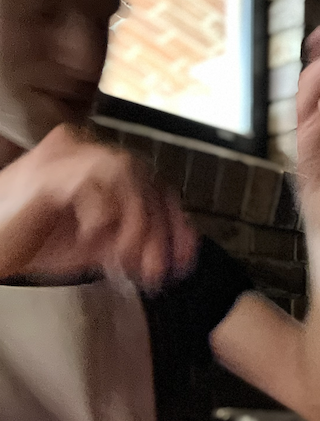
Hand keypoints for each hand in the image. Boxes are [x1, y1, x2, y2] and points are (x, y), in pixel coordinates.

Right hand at [0, 124, 196, 288]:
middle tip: (155, 270)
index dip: (174, 221)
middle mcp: (81, 149)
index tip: (184, 261)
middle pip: (144, 175)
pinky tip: (92, 239)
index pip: (152, 181)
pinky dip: (101, 214)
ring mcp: (61, 156)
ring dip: (135, 221)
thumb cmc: (35, 242)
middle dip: (158, 228)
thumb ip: (137, 245)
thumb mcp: (98, 247)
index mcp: (95, 163)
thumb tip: (180, 255)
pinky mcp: (43, 173)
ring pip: (123, 172)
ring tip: (124, 257)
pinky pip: (89, 183)